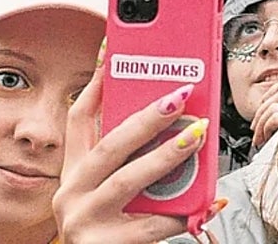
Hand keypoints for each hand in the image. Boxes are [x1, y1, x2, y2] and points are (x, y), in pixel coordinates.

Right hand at [54, 58, 217, 243]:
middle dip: (146, 118)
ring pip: (128, 180)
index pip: (79, 119)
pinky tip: (205, 202)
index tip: (112, 51)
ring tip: (196, 138)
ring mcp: (85, 220)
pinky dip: (182, 212)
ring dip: (167, 156)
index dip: (96, 84)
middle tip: (180, 97)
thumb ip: (135, 159)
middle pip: (109, 145)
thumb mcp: (113, 188)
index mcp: (74, 172)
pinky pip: (152, 223)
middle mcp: (72, 193)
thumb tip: (183, 121)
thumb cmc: (112, 227)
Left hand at [250, 78, 277, 149]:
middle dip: (260, 112)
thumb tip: (270, 111)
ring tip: (258, 137)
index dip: (270, 93)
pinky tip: (265, 137)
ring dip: (260, 122)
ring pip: (272, 106)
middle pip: (275, 95)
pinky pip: (274, 117)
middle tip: (254, 127)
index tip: (262, 103)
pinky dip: (265, 127)